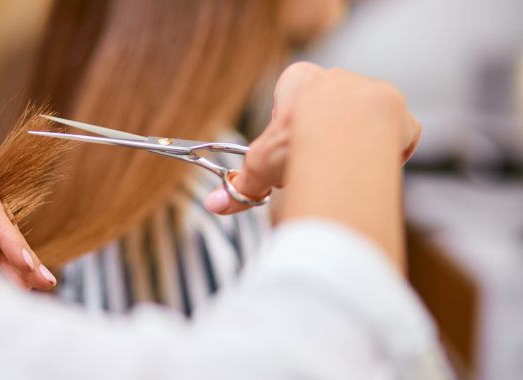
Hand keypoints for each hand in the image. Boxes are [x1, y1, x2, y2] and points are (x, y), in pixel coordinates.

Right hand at [204, 62, 420, 214]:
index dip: (290, 133)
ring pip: (363, 122)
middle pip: (330, 113)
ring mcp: (370, 90)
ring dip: (355, 146)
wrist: (342, 130)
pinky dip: (389, 152)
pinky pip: (397, 132)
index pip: (293, 101)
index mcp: (300, 79)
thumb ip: (241, 184)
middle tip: (316, 167)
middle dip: (323, 140)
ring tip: (346, 169)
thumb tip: (214, 205)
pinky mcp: (399, 110)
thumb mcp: (260, 164)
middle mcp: (337, 78)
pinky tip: (374, 166)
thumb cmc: (296, 138)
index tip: (290, 155)